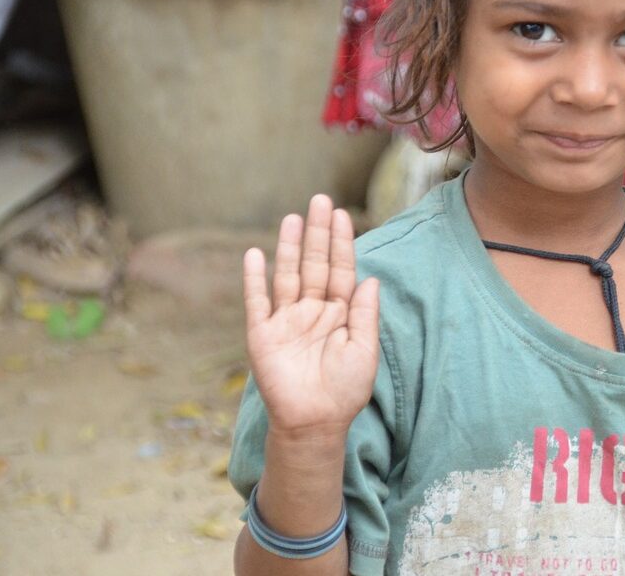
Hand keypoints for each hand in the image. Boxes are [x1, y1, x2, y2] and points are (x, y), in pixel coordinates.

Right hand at [243, 195, 380, 437]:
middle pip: (315, 264)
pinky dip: (254, 279)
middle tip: (319, 200)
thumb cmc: (344, 390)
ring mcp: (286, 321)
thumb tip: (370, 277)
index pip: (341, 269)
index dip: (341, 242)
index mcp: (339, 313)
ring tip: (293, 218)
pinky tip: (254, 255)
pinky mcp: (262, 335)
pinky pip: (257, 301)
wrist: (315, 423)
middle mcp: (312, 311)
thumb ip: (365, 313)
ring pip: (287, 275)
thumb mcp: (364, 350)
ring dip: (288, 247)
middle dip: (317, 233)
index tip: (342, 214)